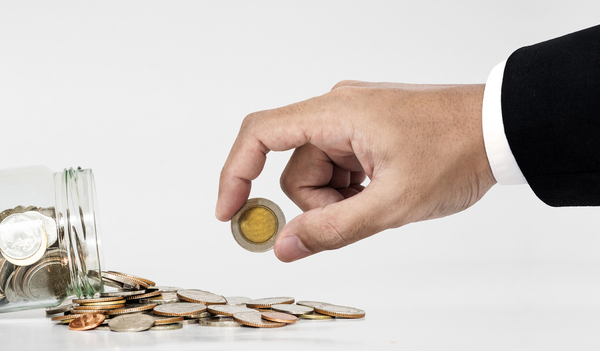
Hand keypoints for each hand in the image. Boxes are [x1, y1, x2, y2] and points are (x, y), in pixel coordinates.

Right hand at [216, 81, 495, 261]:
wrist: (499, 129)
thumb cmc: (456, 152)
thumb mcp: (392, 203)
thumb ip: (333, 229)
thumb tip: (284, 246)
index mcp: (336, 114)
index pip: (260, 134)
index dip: (235, 173)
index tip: (230, 213)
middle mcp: (337, 110)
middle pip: (295, 168)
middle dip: (317, 204)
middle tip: (359, 215)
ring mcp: (352, 121)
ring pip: (317, 173)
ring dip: (339, 199)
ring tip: (382, 200)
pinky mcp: (365, 132)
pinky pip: (338, 168)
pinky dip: (351, 189)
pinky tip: (383, 190)